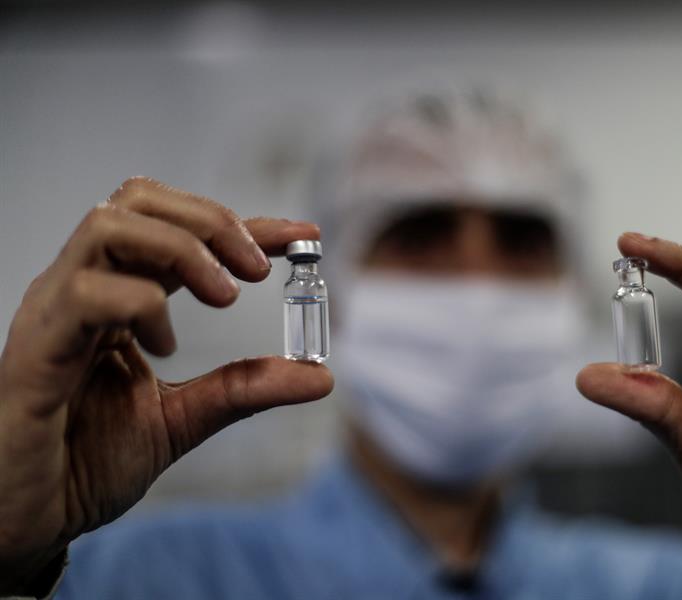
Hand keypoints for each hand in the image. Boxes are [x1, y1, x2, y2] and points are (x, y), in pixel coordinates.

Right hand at [0, 177, 332, 592]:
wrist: (25, 522)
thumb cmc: (84, 463)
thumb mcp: (182, 420)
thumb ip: (243, 390)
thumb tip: (320, 375)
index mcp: (115, 298)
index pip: (179, 231)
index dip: (244, 224)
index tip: (302, 234)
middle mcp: (81, 289)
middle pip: (138, 201)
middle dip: (212, 221)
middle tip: (259, 270)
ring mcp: (52, 312)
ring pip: (108, 224)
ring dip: (183, 249)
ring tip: (225, 295)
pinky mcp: (34, 348)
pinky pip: (84, 293)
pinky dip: (141, 305)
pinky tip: (165, 347)